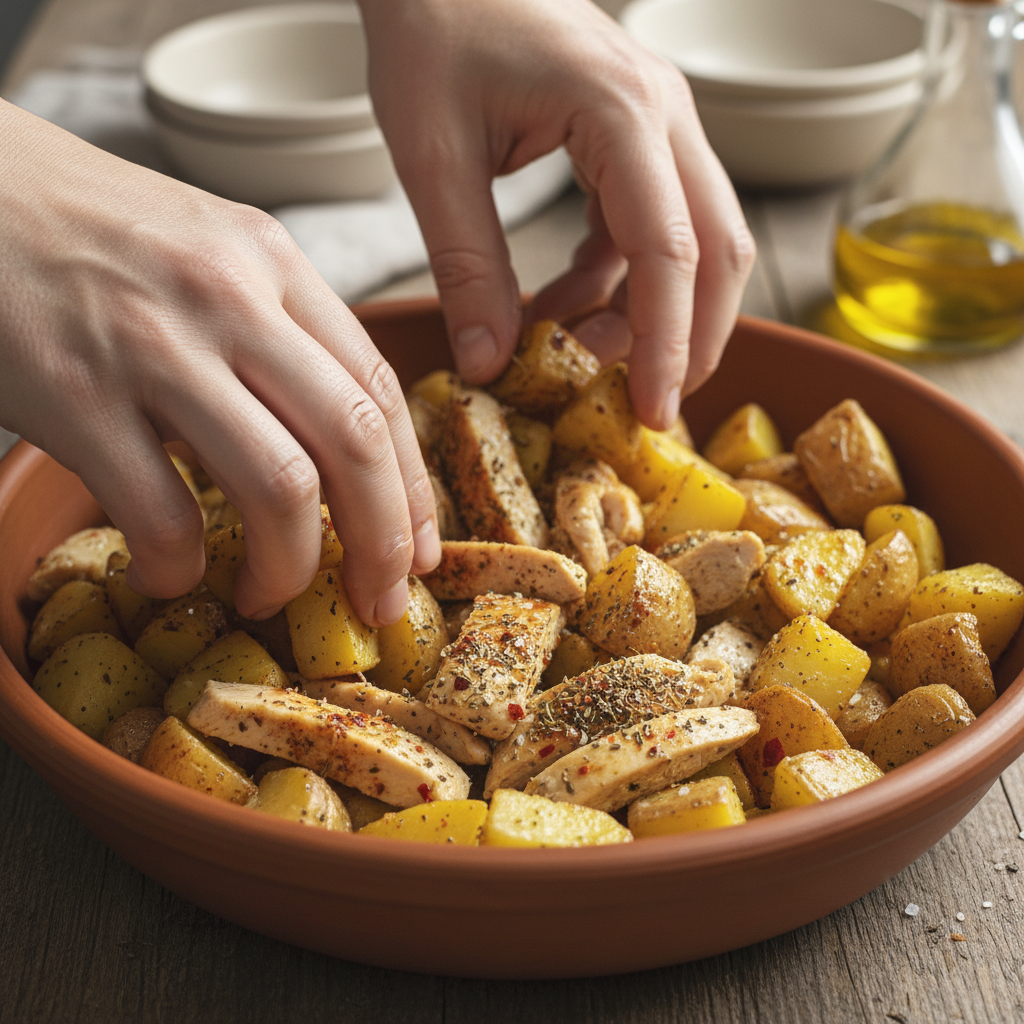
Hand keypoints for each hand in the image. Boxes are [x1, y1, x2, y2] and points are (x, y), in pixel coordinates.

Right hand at [0, 101, 438, 625]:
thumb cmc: (92, 228)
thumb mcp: (210, 250)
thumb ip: (279, 332)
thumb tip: (334, 454)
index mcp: (274, 263)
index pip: (381, 388)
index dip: (413, 486)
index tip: (421, 548)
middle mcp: (230, 298)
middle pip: (354, 442)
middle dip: (384, 541)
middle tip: (381, 600)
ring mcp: (154, 345)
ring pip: (279, 485)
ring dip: (290, 566)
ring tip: (269, 594)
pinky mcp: (74, 394)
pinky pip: (162, 513)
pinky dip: (178, 566)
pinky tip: (168, 573)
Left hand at [358, 0, 755, 428]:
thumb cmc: (432, 25)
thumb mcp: (433, 153)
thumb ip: (465, 263)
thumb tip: (487, 363)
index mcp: (621, 111)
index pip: (670, 251)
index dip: (667, 344)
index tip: (650, 414)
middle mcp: (662, 114)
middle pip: (717, 250)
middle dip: (690, 338)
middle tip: (643, 407)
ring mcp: (657, 123)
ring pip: (697, 241)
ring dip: (649, 313)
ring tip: (574, 354)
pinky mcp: (636, 138)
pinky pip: (651, 227)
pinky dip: (616, 282)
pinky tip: (559, 306)